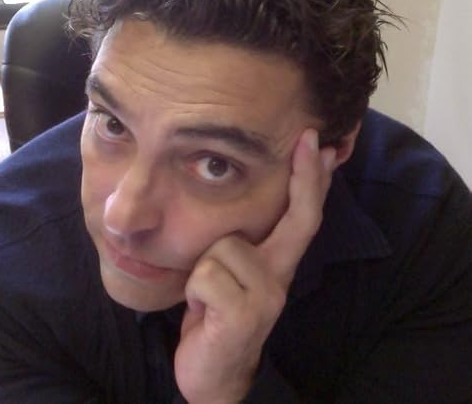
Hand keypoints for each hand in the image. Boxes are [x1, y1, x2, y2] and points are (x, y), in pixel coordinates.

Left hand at [174, 129, 336, 403]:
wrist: (211, 372)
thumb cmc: (215, 314)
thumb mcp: (227, 274)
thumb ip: (235, 245)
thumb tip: (228, 210)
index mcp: (274, 264)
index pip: (300, 216)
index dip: (310, 180)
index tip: (317, 144)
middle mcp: (279, 276)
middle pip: (297, 219)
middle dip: (305, 176)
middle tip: (313, 139)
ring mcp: (267, 297)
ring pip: (223, 248)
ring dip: (202, 271)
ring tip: (206, 295)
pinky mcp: (245, 315)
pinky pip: (206, 277)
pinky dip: (193, 292)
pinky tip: (202, 312)